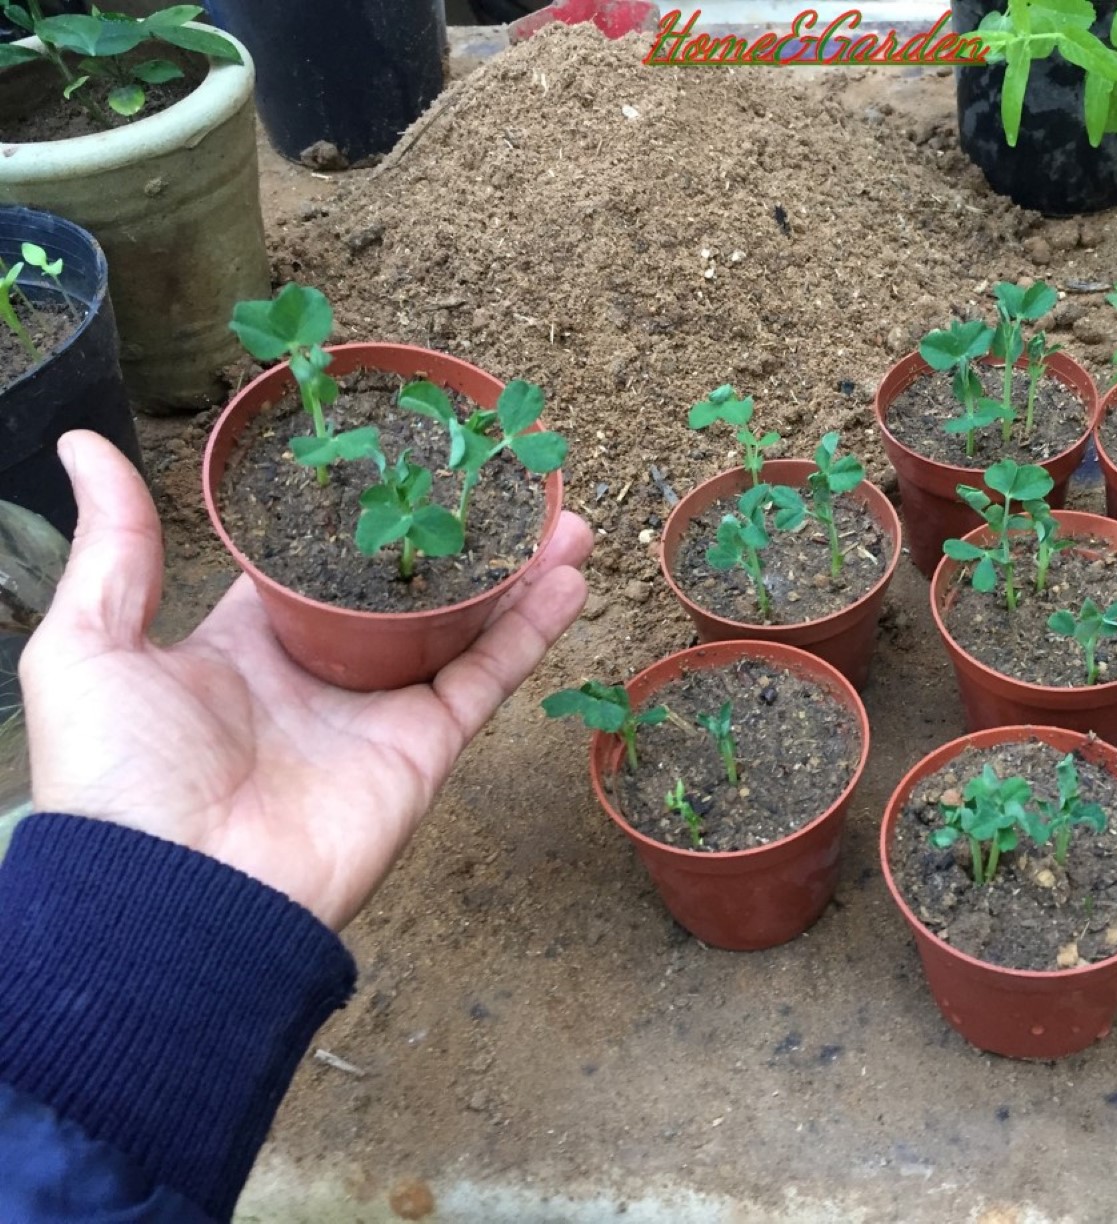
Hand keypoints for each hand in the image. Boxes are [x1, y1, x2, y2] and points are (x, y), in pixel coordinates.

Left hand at [21, 431, 591, 929]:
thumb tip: (86, 443)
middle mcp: (323, 670)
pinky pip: (487, 675)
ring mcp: (380, 708)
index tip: (395, 454)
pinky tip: (569, 574)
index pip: (313, 562)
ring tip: (560, 512)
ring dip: (512, 568)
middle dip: (453, 534)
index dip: (355, 510)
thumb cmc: (121, 775)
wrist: (177, 895)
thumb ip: (115, 548)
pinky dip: (532, 628)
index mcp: (246, 643)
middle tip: (497, 476)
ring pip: (462, 621)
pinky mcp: (424, 745)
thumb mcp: (88, 645)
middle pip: (406, 586)